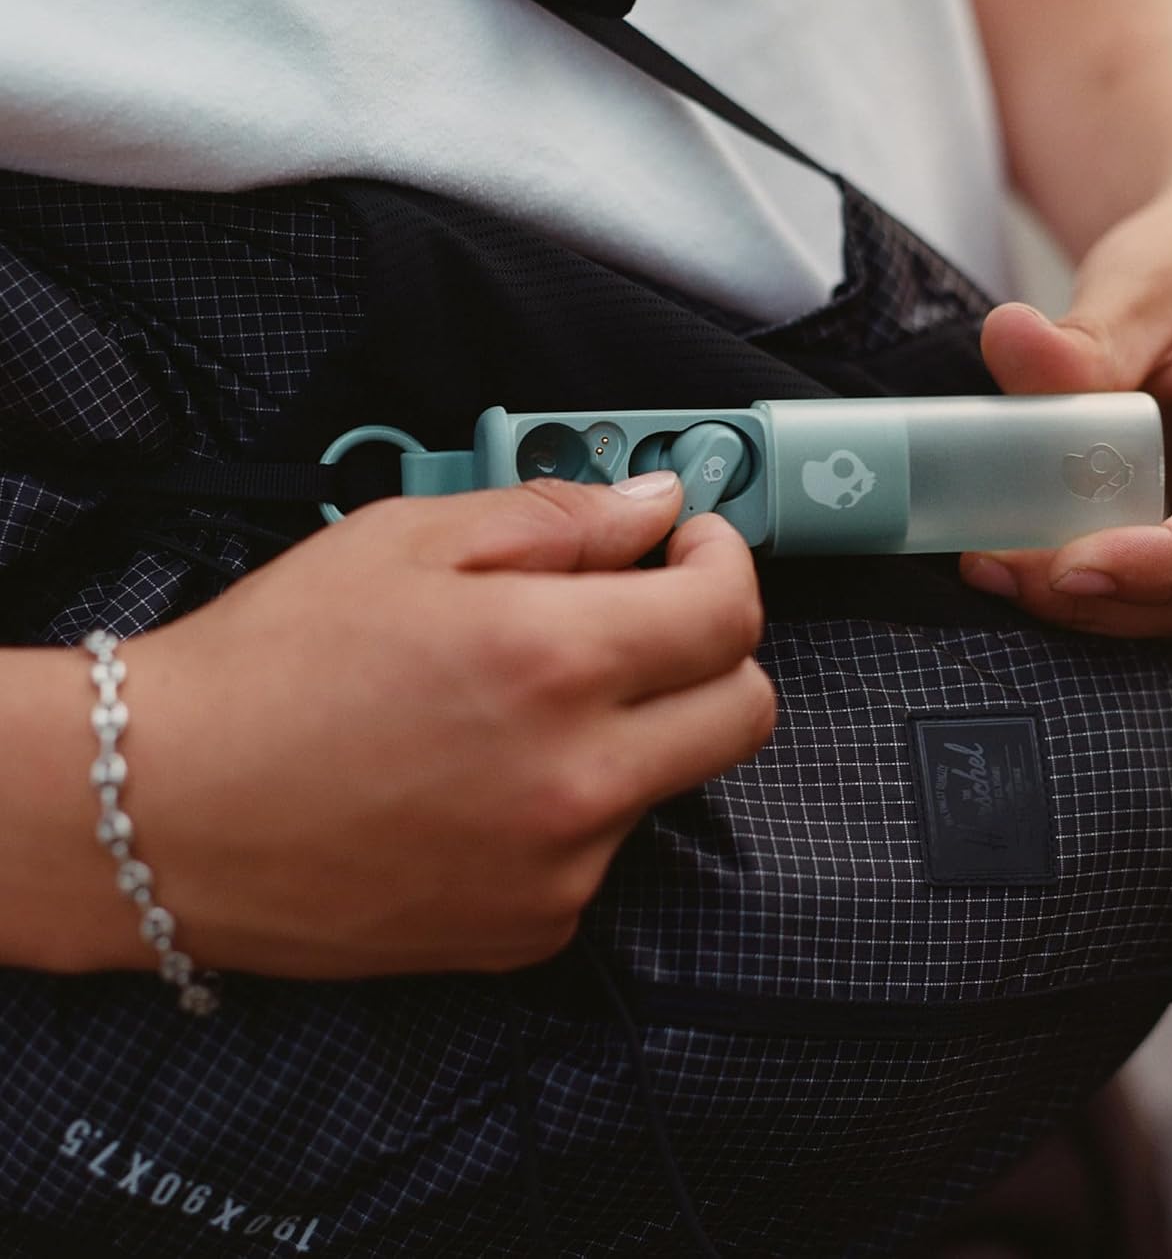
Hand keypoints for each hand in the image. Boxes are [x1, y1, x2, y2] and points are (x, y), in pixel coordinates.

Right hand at [112, 474, 773, 977]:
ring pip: (670, 780)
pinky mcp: (527, 930)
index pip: (730, 616)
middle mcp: (578, 778)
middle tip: (645, 616)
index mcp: (556, 661)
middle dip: (715, 650)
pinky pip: (601, 853)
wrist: (160, 810)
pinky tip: (484, 780)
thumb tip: (652, 509)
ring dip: (635, 728)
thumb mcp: (407, 540)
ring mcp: (559, 869)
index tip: (692, 549)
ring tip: (520, 704)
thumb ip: (557, 518)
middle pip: (743, 712)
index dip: (726, 564)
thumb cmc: (271, 663)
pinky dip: (574, 806)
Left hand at [962, 149, 1171, 636]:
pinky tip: (1029, 557)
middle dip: (1107, 596)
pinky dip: (1106, 581)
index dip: (1165, 563)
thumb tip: (1006, 340)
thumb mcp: (1143, 276)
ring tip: (995, 567)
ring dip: (1097, 602)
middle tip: (995, 569)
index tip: (1068, 566)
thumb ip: (1082, 335)